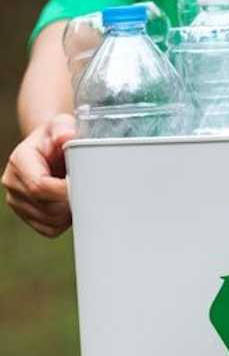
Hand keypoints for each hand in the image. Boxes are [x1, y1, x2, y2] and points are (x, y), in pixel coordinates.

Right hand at [2, 114, 76, 236]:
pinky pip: (50, 230)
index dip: (65, 190)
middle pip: (47, 207)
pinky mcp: (28, 216)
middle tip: (88, 190)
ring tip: (78, 195)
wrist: (50, 150)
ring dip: (70, 213)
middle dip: (71, 202)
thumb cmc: (57, 138)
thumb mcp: (61, 125)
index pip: (40, 186)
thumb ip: (64, 128)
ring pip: (50, 221)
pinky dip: (65, 223)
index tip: (84, 186)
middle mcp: (13, 183)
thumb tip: (66, 136)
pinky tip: (71, 206)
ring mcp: (18, 202)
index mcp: (19, 161)